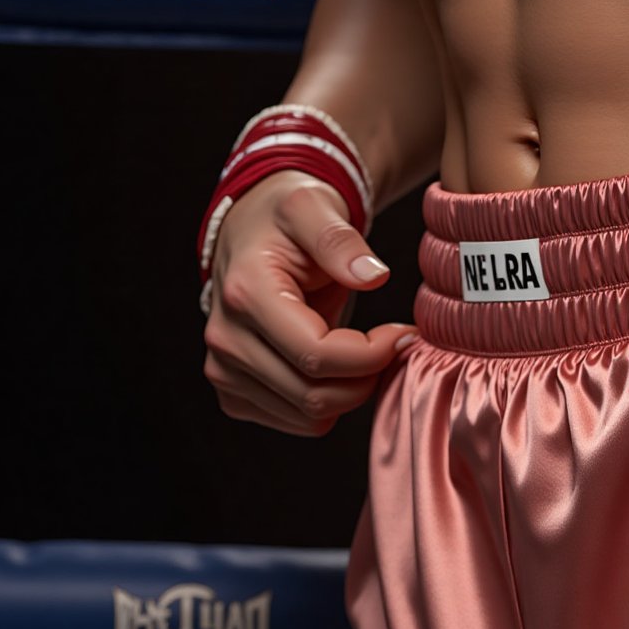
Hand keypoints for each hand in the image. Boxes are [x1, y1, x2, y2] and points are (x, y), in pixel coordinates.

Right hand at [203, 171, 414, 435]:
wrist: (251, 232)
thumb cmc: (285, 217)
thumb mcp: (314, 206)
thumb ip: (341, 239)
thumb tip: (373, 276)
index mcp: (245, 294)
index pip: (316, 355)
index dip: (372, 354)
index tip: (404, 332)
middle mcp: (225, 339)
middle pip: (313, 395)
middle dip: (368, 376)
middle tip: (394, 344)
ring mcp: (224, 371)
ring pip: (307, 417)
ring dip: (350, 392)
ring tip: (366, 350)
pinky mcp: (233, 392)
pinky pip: (295, 421)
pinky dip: (328, 402)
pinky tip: (338, 365)